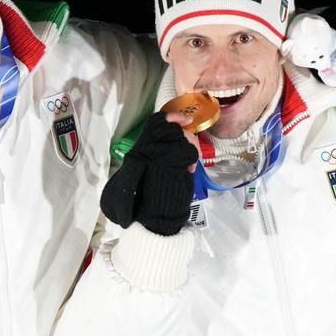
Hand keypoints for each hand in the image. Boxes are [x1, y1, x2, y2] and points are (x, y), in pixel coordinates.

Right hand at [101, 112, 198, 235]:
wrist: (154, 218)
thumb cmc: (159, 197)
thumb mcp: (162, 169)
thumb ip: (168, 152)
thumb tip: (182, 135)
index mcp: (142, 151)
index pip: (156, 123)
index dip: (172, 117)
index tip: (186, 119)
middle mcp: (145, 150)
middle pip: (170, 127)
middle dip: (186, 136)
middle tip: (193, 151)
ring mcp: (154, 156)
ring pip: (180, 137)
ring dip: (191, 148)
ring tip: (190, 165)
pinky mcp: (166, 163)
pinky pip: (185, 151)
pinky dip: (192, 158)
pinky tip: (190, 169)